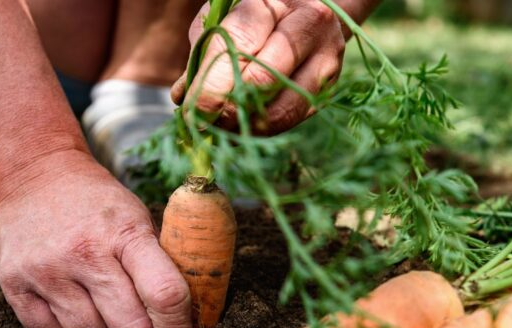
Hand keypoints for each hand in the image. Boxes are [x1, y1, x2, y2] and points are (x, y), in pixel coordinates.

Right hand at [0, 151, 193, 327]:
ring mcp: (46, 272)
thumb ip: (161, 264)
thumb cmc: (99, 206)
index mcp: (125, 234)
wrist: (34, 177)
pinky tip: (77, 308)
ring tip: (110, 315)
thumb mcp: (139, 218)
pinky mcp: (14, 286)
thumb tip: (187, 317)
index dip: (179, 327)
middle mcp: (83, 254)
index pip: (163, 294)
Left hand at [172, 0, 345, 133]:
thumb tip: (183, 96)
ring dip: (246, 126)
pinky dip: (264, 129)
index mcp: (274, 0)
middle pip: (263, 80)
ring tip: (221, 130)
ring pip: (283, 107)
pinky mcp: (328, 86)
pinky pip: (293, 118)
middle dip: (228, 109)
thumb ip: (204, 50)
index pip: (238, 47)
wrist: (312, 9)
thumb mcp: (226, 15)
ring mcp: (325, 57)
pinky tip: (243, 128)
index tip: (191, 111)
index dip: (211, 85)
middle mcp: (308, 24)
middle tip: (204, 124)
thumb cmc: (259, 11)